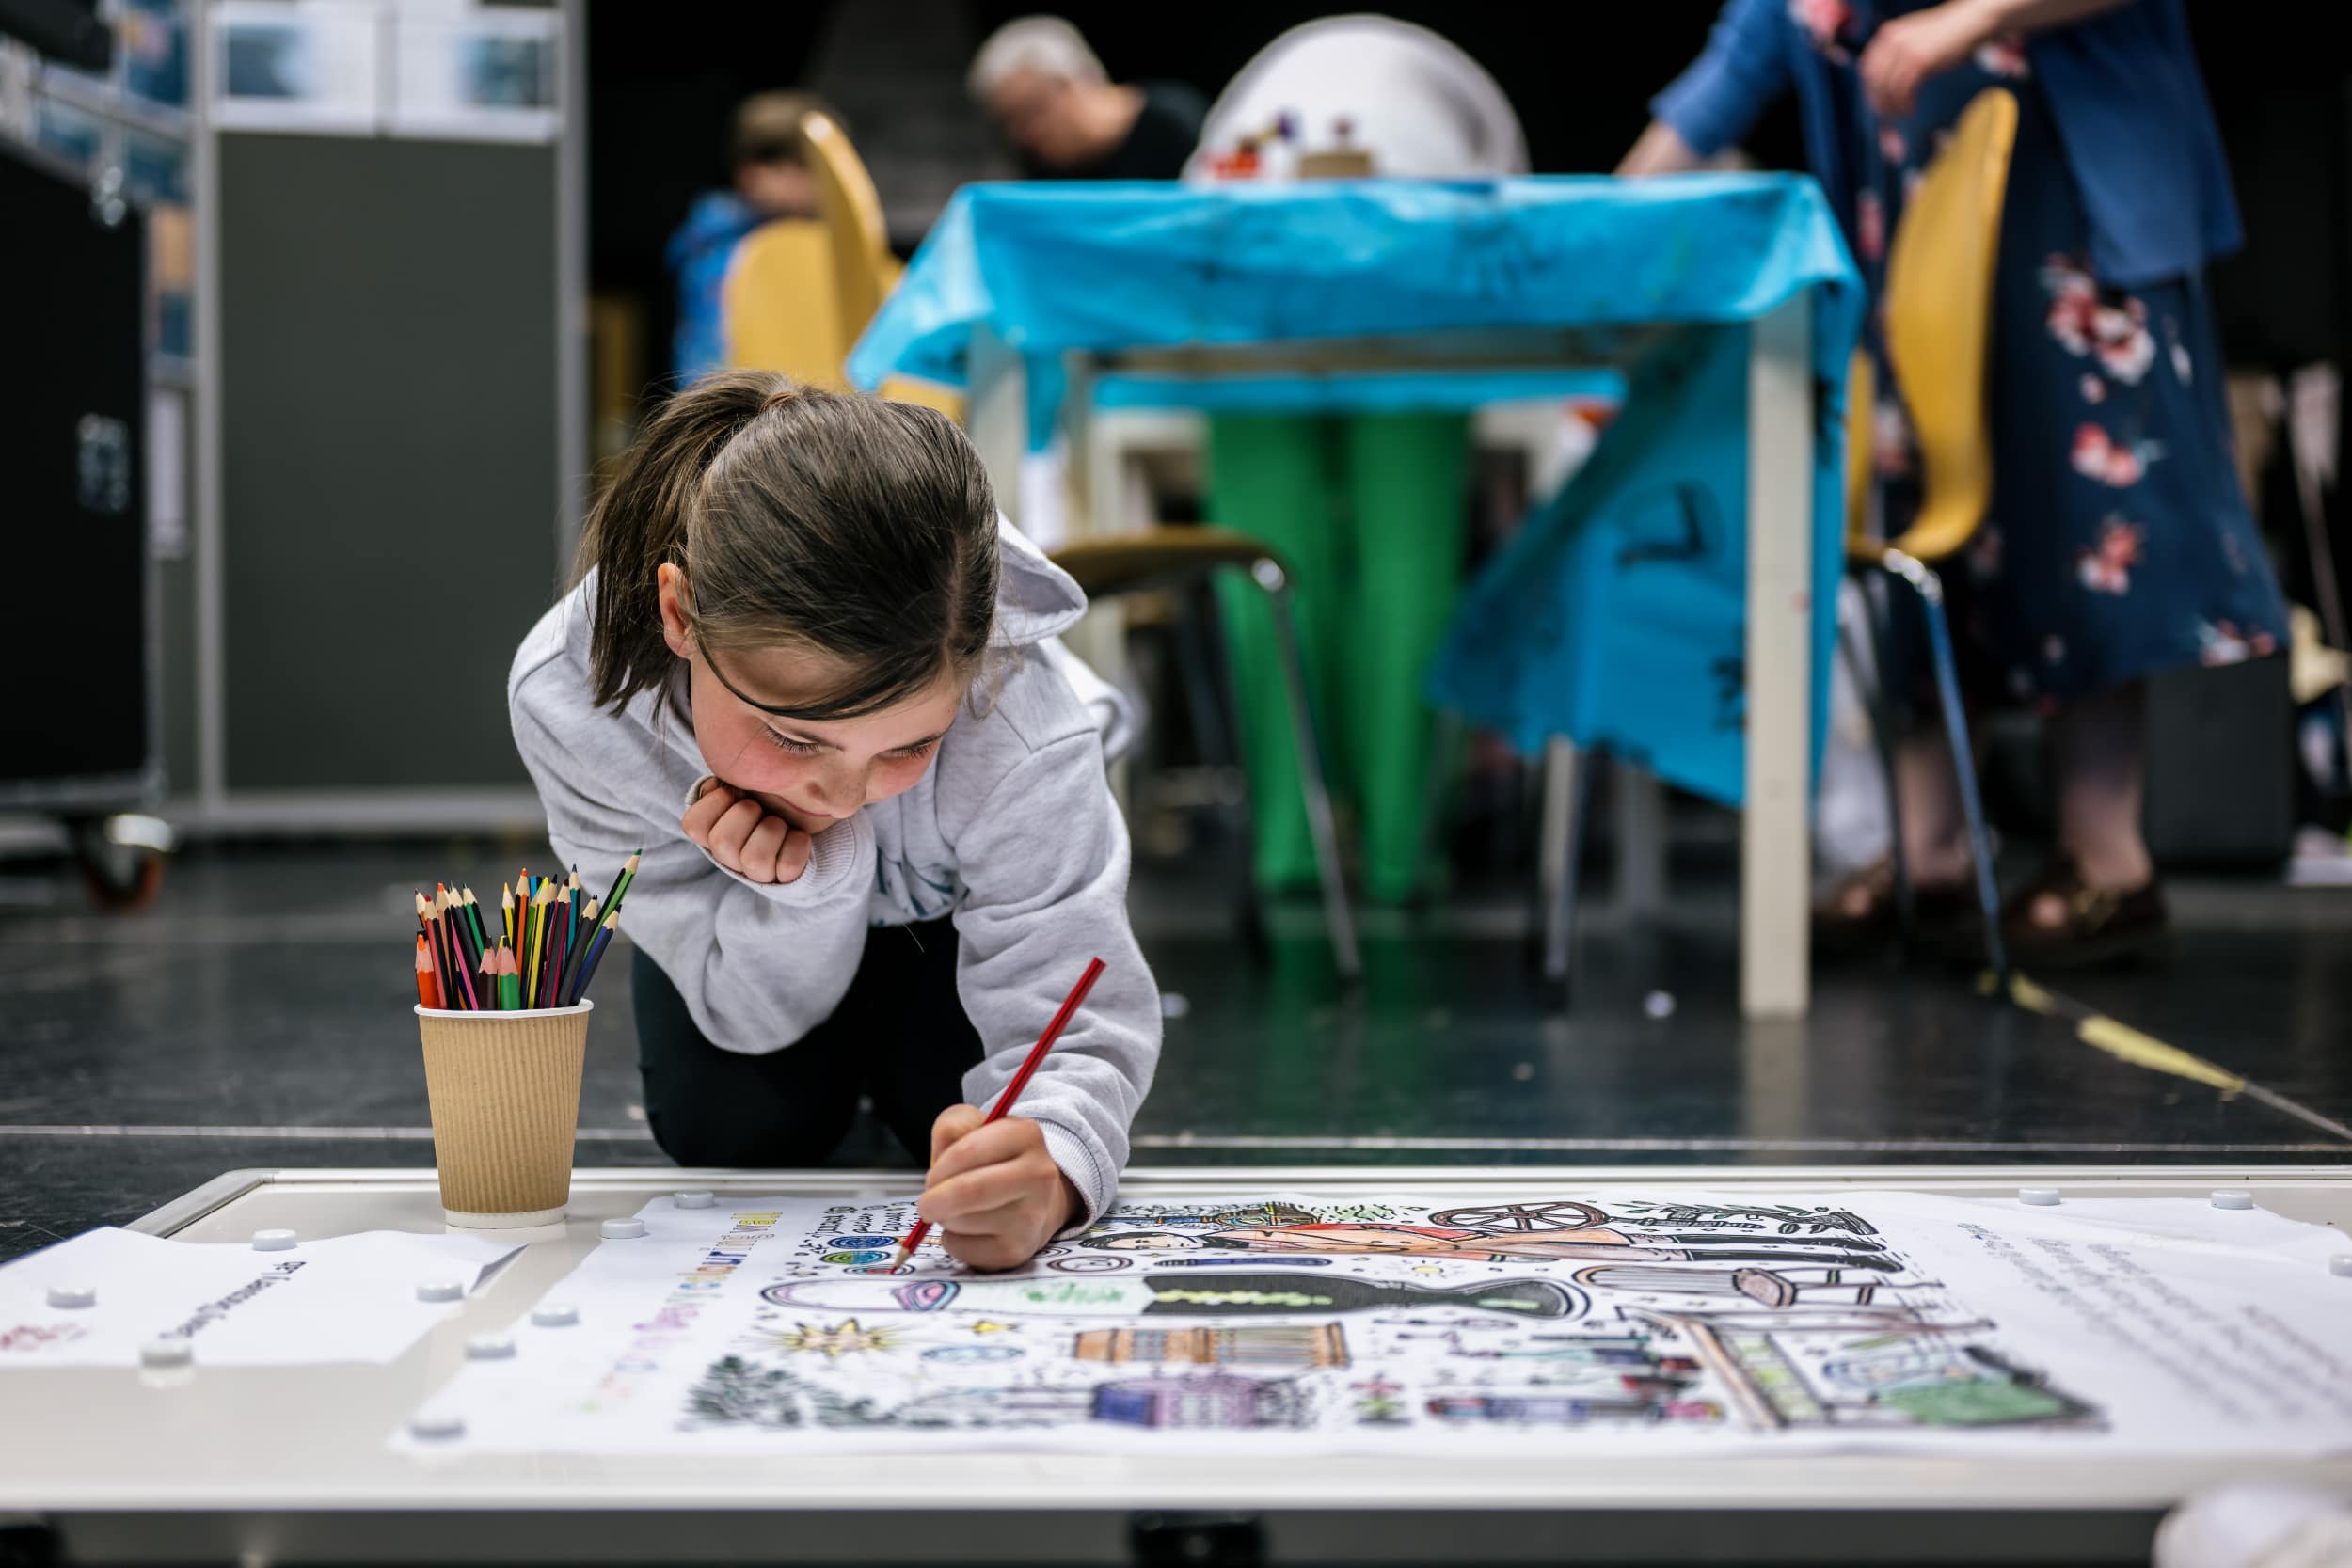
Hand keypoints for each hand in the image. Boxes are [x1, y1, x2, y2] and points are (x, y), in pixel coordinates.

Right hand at [682, 777, 810, 884]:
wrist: (808, 811)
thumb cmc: (769, 792)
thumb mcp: (743, 780)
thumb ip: (724, 778)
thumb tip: (714, 784)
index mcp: (712, 832)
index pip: (693, 826)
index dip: (714, 803)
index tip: (734, 791)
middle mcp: (730, 858)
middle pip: (722, 843)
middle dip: (746, 813)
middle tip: (760, 807)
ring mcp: (757, 873)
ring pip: (754, 860)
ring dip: (772, 830)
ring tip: (781, 823)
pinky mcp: (785, 879)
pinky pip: (787, 867)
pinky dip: (797, 845)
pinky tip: (797, 836)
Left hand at [918, 1106, 1080, 1271]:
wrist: (1034, 1201)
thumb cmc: (995, 1162)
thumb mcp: (976, 1128)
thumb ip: (954, 1122)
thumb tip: (948, 1140)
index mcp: (1027, 1135)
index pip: (968, 1151)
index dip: (940, 1167)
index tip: (933, 1176)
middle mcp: (1038, 1175)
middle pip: (968, 1191)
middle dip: (934, 1199)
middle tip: (926, 1203)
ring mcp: (1031, 1216)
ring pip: (962, 1221)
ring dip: (945, 1218)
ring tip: (957, 1211)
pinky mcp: (1018, 1251)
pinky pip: (963, 1249)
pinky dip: (953, 1242)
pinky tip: (968, 1231)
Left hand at [1859, 1, 1993, 118]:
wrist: (1969, 24)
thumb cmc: (1945, 35)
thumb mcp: (1914, 40)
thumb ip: (1897, 55)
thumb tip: (1884, 84)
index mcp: (1888, 34)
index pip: (1867, 68)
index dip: (1869, 89)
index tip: (1877, 102)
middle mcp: (1893, 41)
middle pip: (1874, 80)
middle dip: (1878, 101)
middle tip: (1887, 114)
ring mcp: (1905, 50)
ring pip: (1887, 87)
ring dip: (1892, 105)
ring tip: (1901, 113)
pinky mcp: (1920, 60)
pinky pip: (1903, 89)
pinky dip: (1904, 103)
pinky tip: (1910, 109)